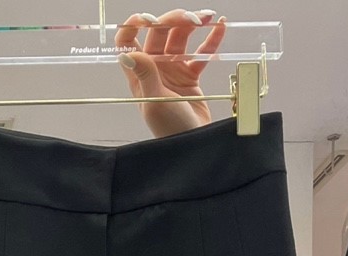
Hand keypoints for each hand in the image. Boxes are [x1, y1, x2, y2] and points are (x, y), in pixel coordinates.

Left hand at [115, 9, 227, 137]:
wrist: (194, 146)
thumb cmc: (170, 130)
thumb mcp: (155, 102)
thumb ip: (144, 74)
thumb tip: (127, 52)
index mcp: (139, 74)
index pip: (128, 42)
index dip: (134, 26)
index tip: (148, 18)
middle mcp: (154, 69)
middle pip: (159, 33)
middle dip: (174, 19)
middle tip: (191, 18)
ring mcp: (172, 71)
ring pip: (180, 38)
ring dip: (192, 24)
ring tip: (207, 18)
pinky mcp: (191, 76)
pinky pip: (200, 52)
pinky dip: (211, 39)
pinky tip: (220, 27)